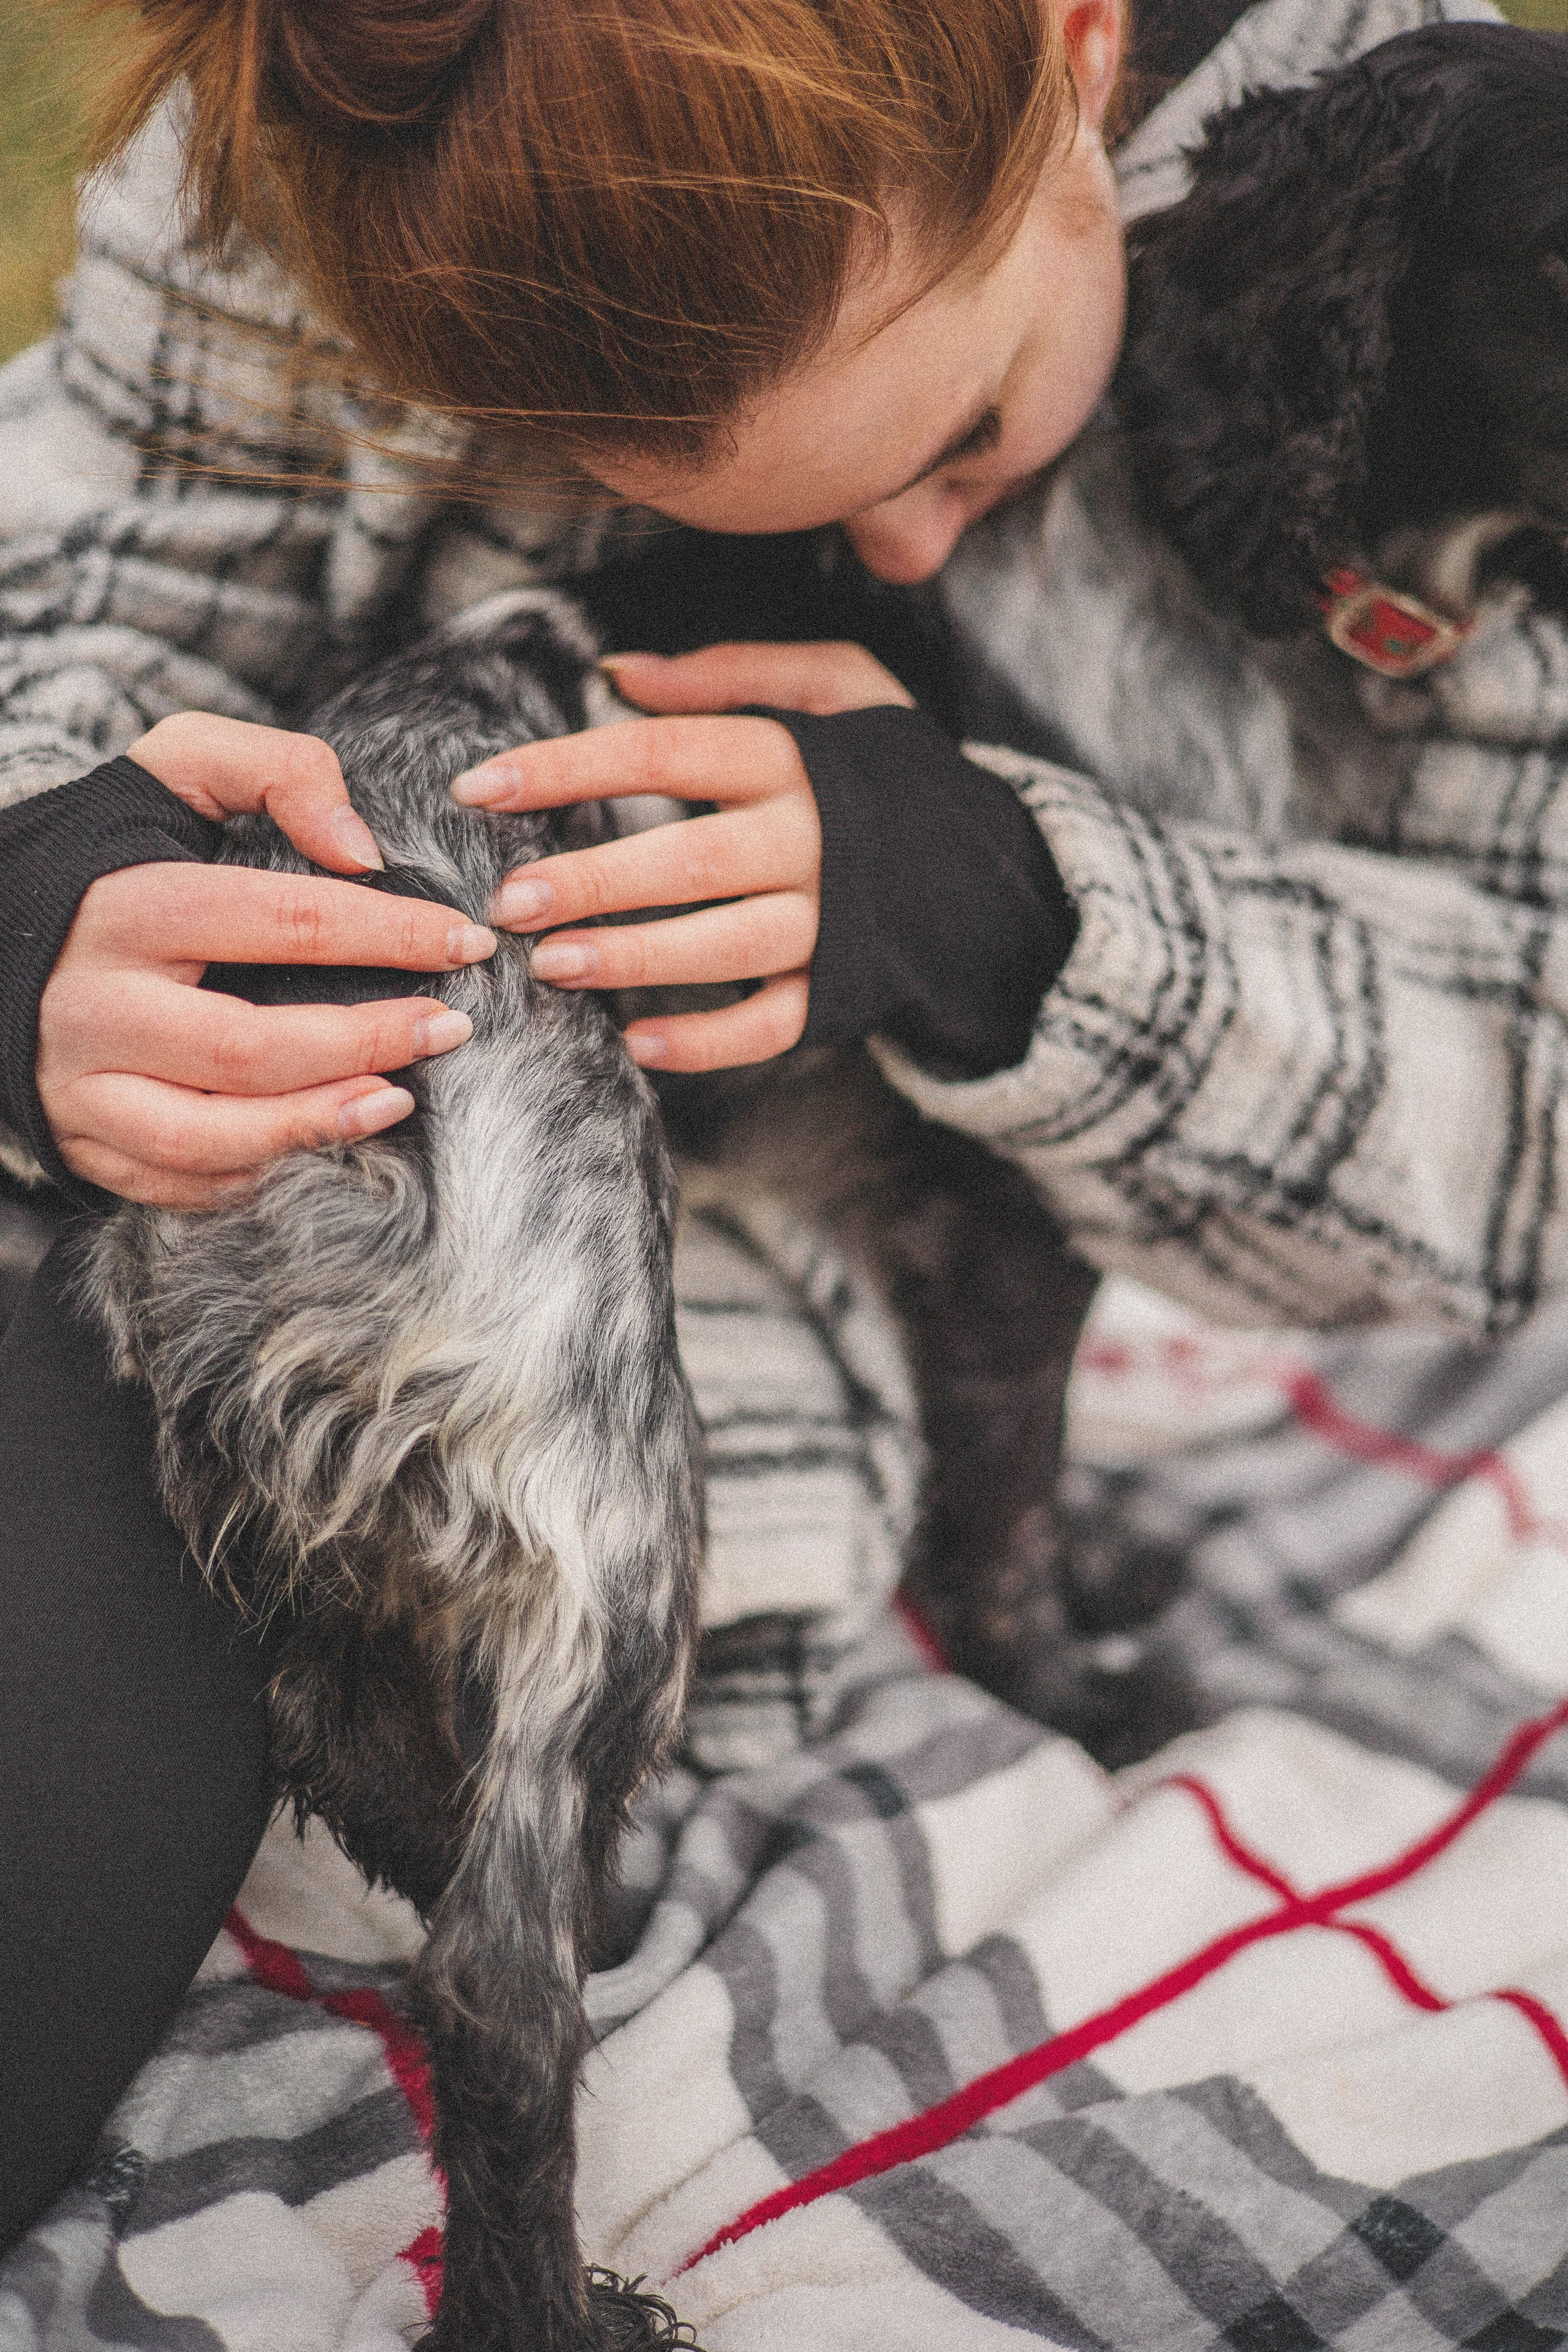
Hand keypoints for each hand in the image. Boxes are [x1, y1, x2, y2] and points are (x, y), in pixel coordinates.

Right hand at [38, 713, 495, 1207]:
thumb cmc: (116, 850)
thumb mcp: (177, 769)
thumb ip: (276, 771)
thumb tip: (359, 849)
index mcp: (127, 906)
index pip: (282, 921)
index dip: (388, 933)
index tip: (465, 942)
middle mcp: (96, 1004)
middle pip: (247, 1046)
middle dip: (365, 1043)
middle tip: (450, 1029)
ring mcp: (81, 1084)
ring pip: (207, 1135)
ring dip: (316, 1127)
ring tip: (398, 1102)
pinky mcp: (79, 1139)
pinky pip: (177, 1182)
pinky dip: (257, 1176)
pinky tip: (322, 1144)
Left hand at [453, 641, 912, 1071]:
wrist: (994, 867)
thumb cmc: (885, 770)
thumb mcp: (837, 686)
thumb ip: (730, 672)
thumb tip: (619, 674)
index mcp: (795, 757)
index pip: (663, 750)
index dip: (566, 767)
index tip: (480, 787)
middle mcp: (814, 839)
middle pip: (689, 859)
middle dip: (593, 882)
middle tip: (507, 902)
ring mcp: (832, 923)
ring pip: (725, 946)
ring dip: (634, 961)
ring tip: (552, 967)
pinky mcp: (844, 989)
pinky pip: (772, 1025)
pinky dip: (707, 1042)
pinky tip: (638, 1045)